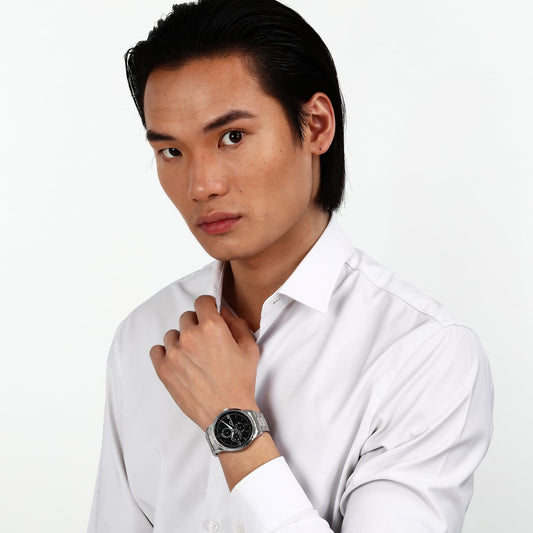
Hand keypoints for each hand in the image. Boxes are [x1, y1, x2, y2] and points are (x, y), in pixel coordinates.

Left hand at [149, 295, 259, 429]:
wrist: (227, 413)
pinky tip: (178, 361)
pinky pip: (157, 350)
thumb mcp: (249, 348)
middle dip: (196, 325)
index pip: (202, 301)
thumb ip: (237, 324)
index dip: (207, 306)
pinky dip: (165, 353)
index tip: (209, 313)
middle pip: (187, 317)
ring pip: (172, 334)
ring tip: (193, 356)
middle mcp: (190, 336)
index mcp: (212, 327)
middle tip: (205, 341)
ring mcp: (174, 352)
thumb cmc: (240, 381)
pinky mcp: (164, 369)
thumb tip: (223, 312)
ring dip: (181, 340)